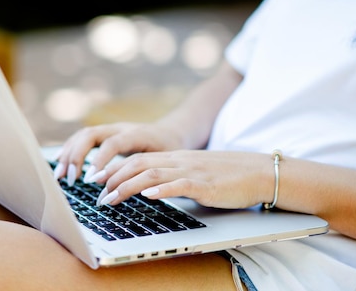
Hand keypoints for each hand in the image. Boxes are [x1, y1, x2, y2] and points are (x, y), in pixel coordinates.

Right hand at [54, 122, 184, 185]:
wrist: (171, 133)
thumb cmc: (170, 151)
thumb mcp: (165, 162)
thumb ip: (150, 172)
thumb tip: (138, 189)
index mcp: (136, 133)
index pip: (112, 143)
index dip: (100, 160)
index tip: (91, 180)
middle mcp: (120, 128)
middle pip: (91, 134)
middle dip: (77, 156)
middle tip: (71, 180)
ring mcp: (110, 129)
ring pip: (83, 135)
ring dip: (69, 154)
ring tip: (60, 176)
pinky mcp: (104, 134)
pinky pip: (82, 138)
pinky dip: (70, 150)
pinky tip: (61, 163)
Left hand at [95, 150, 272, 209]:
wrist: (258, 171)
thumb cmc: (228, 176)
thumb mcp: (195, 173)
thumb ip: (175, 177)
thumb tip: (153, 189)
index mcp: (176, 158)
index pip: (138, 159)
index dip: (116, 168)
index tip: (99, 181)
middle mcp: (179, 161)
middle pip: (138, 163)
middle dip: (114, 178)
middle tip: (97, 194)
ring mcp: (191, 171)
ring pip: (152, 173)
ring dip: (128, 186)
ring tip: (111, 197)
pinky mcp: (205, 184)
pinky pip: (179, 184)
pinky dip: (161, 188)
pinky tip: (148, 194)